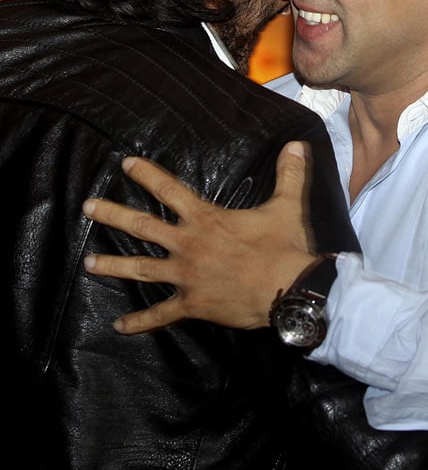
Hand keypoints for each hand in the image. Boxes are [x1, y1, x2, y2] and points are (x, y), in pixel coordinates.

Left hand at [83, 141, 316, 333]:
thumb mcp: (288, 205)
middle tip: (87, 207)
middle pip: (142, 227)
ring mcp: (186, 277)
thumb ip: (290, 173)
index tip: (125, 164)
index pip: (169, 189)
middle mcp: (188, 245)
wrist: (289, 290)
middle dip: (112, 215)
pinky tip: (120, 325)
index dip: (146, 174)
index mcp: (206, 219)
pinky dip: (140, 321)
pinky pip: (161, 314)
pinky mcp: (192, 305)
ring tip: (88, 263)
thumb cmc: (285, 247)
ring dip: (113, 265)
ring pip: (141, 269)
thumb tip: (298, 144)